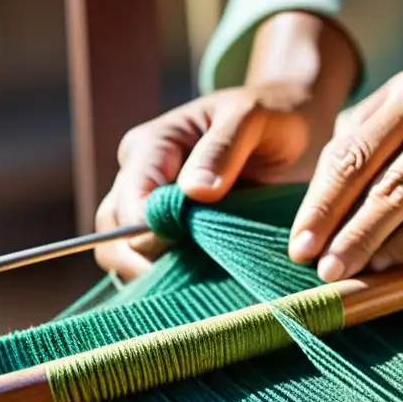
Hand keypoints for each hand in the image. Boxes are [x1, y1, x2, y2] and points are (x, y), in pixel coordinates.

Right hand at [95, 12, 358, 278]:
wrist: (288, 126)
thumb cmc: (268, 115)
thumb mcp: (251, 119)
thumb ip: (222, 149)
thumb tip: (195, 192)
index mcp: (152, 146)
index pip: (130, 199)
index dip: (150, 230)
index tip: (187, 247)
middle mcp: (140, 178)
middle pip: (113, 233)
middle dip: (145, 260)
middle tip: (195, 277)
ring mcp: (151, 208)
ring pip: (125, 255)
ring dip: (157, 274)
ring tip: (201, 284)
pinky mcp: (171, 233)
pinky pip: (154, 265)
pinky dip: (173, 279)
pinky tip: (204, 286)